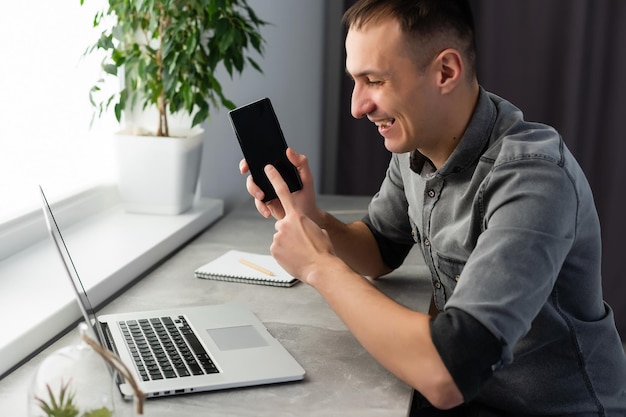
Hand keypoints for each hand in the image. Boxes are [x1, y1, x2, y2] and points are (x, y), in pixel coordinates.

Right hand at [239, 148, 320, 221]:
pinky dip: (261, 208)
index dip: (250, 160)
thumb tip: (289, 150)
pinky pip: (259, 203)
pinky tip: (268, 212)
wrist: (307, 215)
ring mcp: (266, 190)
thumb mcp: (306, 177)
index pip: (261, 160)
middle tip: (253, 182)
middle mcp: (270, 178)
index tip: (247, 165)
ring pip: (252, 188)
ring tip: (263, 197)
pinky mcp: (267, 202)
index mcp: (278, 169)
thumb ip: (301, 162)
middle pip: (253, 174)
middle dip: (249, 179)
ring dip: (254, 192)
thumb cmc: (306, 194)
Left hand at [264, 163, 336, 283]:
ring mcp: (277, 237)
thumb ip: (306, 225)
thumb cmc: (323, 250)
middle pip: (283, 224)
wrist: (321, 268)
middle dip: (289, 231)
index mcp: (297, 216)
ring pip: (280, 237)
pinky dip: (284, 253)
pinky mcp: (274, 249)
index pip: (282, 192)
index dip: (274, 178)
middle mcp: (284, 224)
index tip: (267, 168)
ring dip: (288, 244)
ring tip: (299, 252)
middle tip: (301, 242)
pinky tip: (294, 257)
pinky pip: (278, 249)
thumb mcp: (317, 231)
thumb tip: (301, 229)